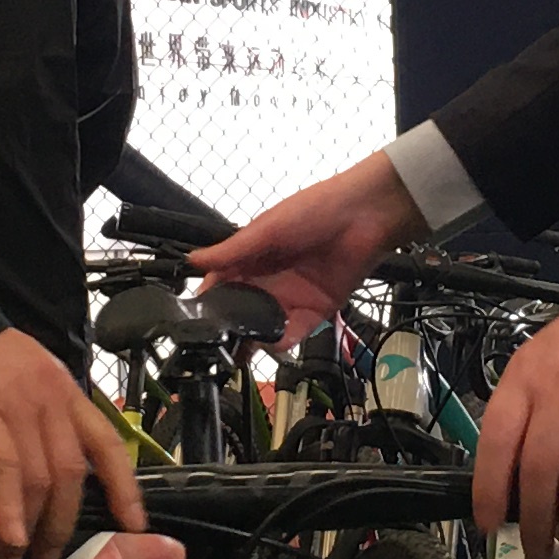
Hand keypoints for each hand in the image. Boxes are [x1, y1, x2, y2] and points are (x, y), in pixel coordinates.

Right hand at [0, 331, 146, 558]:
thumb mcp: (26, 379)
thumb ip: (41, 418)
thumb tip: (44, 473)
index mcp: (66, 392)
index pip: (108, 444)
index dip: (124, 488)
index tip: (132, 525)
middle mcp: (52, 399)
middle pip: (72, 473)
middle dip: (62, 525)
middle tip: (47, 558)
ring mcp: (19, 404)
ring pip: (41, 478)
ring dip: (32, 529)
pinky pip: (4, 468)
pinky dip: (9, 509)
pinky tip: (8, 538)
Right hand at [196, 150, 426, 342]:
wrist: (365, 215)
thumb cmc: (315, 210)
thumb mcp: (267, 228)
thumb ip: (232, 250)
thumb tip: (193, 260)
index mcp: (252, 257)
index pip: (221, 283)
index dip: (209, 299)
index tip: (196, 317)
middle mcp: (269, 280)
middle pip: (241, 310)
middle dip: (229, 327)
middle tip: (217, 342)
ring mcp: (291, 297)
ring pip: (264, 327)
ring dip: (253, 338)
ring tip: (242, 348)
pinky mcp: (316, 311)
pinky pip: (294, 333)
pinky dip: (282, 341)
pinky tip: (274, 341)